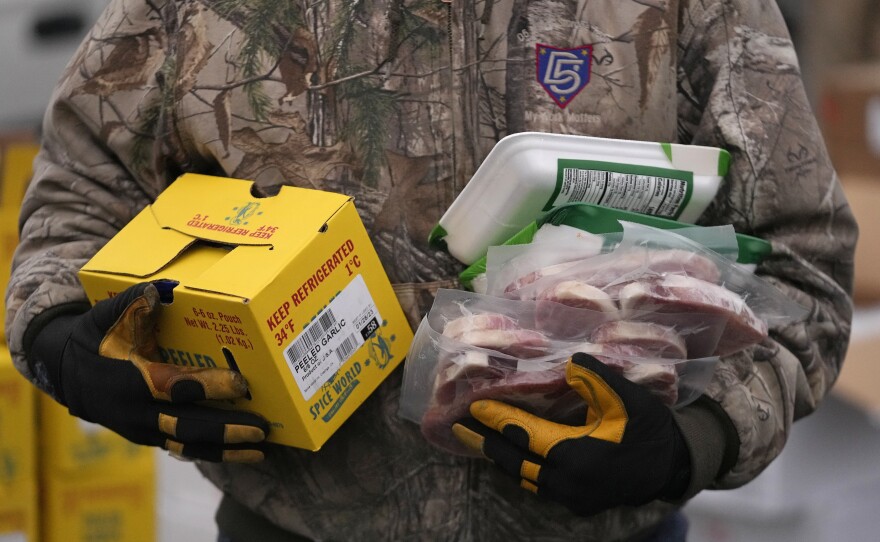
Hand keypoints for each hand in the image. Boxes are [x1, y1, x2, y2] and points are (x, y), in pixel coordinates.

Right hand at [33, 282, 268, 461]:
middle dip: (226, 429)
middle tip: (262, 427)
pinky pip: (185, 450)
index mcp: (131, 381)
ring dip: (226, 450)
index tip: (241, 383)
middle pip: (187, 427)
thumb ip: (135, 301)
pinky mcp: (152, 438)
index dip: (208, 387)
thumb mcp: (107, 315)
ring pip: (188, 446)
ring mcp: (145, 430)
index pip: (175, 387)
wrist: (67, 373)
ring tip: (262, 450)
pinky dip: (214, 453)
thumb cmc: (96, 338)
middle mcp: (139, 412)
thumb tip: (164, 288)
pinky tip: (245, 453)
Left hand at [451, 353, 690, 515]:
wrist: (673, 465)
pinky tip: (514, 457)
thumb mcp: (627, 397)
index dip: (497, 420)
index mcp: (576, 453)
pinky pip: (540, 486)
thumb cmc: (649, 427)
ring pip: (526, 478)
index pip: (524, 435)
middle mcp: (568, 481)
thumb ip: (598, 378)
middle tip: (458, 427)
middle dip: (487, 443)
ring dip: (502, 459)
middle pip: (516, 462)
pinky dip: (523, 470)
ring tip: (480, 440)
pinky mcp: (578, 503)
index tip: (472, 407)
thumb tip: (571, 362)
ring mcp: (572, 497)